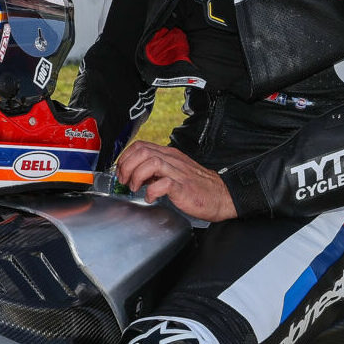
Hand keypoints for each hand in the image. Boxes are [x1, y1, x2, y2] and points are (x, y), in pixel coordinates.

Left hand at [115, 140, 236, 221]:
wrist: (221, 196)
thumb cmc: (197, 187)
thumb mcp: (173, 172)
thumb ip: (156, 171)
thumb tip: (135, 174)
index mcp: (169, 155)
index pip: (140, 146)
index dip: (125, 157)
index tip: (121, 171)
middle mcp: (172, 160)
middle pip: (142, 151)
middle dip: (127, 166)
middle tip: (125, 181)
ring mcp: (178, 172)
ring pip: (151, 162)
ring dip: (137, 176)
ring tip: (135, 188)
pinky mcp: (183, 187)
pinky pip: (164, 184)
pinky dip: (152, 191)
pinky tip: (150, 198)